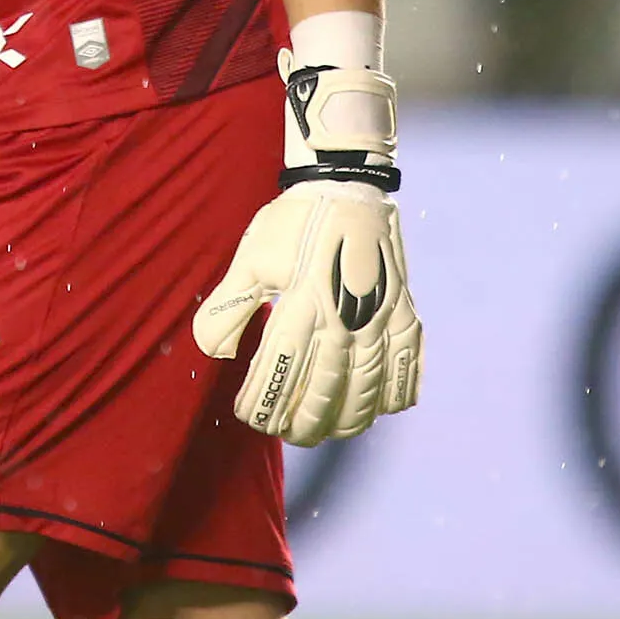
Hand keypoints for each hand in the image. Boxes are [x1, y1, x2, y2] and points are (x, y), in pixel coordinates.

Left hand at [191, 176, 422, 445]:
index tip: (252, 418)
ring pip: (369, 387)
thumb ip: (229, 307)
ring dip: (349, 418)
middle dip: (306, 422)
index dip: (266, 403)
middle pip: (327, 390)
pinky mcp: (403, 310)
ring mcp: (379, 317)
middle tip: (292, 434)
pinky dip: (397, 393)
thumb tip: (211, 351)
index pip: (281, 371)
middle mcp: (344, 317)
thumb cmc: (292, 222)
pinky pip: (408, 364)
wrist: (346, 184)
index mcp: (302, 303)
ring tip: (331, 432)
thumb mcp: (251, 258)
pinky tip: (381, 409)